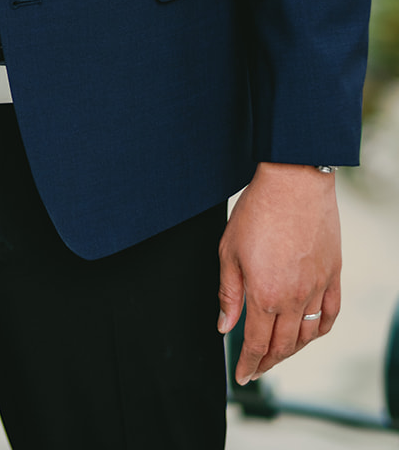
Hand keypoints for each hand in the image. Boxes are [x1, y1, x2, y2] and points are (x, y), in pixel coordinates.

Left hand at [219, 163, 340, 384]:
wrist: (293, 183)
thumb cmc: (257, 211)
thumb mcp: (229, 251)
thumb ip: (228, 293)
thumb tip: (225, 326)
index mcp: (265, 295)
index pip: (257, 343)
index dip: (248, 363)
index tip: (242, 375)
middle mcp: (294, 298)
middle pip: (283, 346)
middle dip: (267, 362)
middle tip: (256, 369)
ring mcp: (317, 288)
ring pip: (308, 335)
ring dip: (292, 351)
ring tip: (278, 354)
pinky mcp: (333, 275)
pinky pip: (330, 315)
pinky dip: (319, 330)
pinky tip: (310, 333)